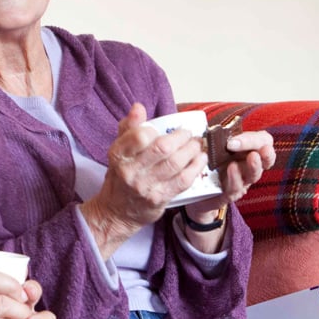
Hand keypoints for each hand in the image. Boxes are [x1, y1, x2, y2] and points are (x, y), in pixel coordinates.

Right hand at [81, 103, 208, 256]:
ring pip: (175, 163)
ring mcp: (145, 186)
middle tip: (188, 134)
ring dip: (191, 151)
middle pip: (162, 148)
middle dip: (181, 137)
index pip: (140, 135)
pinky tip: (200, 160)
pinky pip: (182, 181)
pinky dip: (195, 168)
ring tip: (197, 145)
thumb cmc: (121, 175)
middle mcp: (130, 171)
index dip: (156, 130)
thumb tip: (139, 107)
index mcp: (119, 154)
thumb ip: (129, 127)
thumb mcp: (119, 150)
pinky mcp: (159, 199)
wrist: (117, 211)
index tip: (164, 129)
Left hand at [186, 129, 275, 214]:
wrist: (198, 187)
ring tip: (251, 157)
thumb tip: (225, 135)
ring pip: (254, 175)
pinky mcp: (231, 193)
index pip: (265, 142)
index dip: (256, 140)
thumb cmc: (213, 162)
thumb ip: (225, 138)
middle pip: (267, 159)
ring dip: (254, 166)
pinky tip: (231, 169)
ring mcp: (243, 181)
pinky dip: (235, 178)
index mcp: (251, 150)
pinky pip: (237, 187)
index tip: (237, 139)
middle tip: (255, 151)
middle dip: (264, 154)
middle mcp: (251, 166)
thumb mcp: (219, 146)